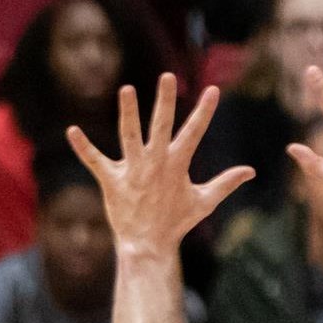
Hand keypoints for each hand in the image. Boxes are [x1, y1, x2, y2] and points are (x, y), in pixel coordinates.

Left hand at [68, 77, 252, 255]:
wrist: (148, 246)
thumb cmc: (177, 222)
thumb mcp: (204, 202)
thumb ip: (226, 183)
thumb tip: (251, 171)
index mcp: (176, 165)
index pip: (194, 133)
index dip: (204, 112)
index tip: (213, 90)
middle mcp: (154, 163)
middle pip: (161, 126)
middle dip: (165, 101)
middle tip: (167, 76)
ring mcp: (132, 171)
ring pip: (129, 136)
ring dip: (128, 113)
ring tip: (126, 89)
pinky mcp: (111, 181)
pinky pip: (95, 161)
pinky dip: (83, 147)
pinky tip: (72, 131)